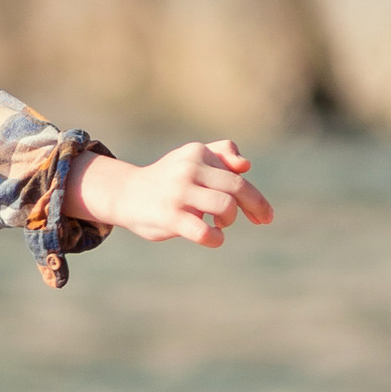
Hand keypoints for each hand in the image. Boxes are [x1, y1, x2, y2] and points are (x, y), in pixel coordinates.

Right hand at [73, 138, 274, 249]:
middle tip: (262, 221)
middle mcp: (188, 169)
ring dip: (229, 220)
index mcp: (197, 153)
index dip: (256, 197)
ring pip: (225, 206)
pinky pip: (204, 231)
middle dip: (255, 207)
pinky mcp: (169, 216)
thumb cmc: (168, 179)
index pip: (237, 175)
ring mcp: (178, 193)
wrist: (126, 194)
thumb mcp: (192, 159)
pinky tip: (212, 237)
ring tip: (220, 224)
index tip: (264, 216)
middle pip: (237, 188)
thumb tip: (246, 165)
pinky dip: (215, 238)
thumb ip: (220, 153)